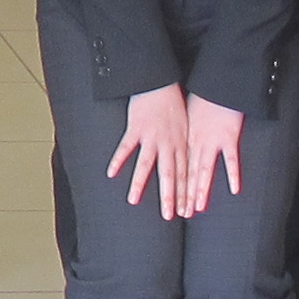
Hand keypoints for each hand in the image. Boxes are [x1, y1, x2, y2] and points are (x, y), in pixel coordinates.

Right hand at [107, 85, 188, 210]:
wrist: (160, 82)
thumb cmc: (173, 102)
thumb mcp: (186, 125)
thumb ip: (184, 145)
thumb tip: (188, 162)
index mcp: (181, 144)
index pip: (184, 174)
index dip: (185, 194)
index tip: (186, 212)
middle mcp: (167, 143)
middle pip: (169, 174)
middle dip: (169, 196)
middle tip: (169, 216)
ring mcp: (151, 137)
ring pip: (145, 164)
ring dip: (139, 184)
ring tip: (132, 200)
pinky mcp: (136, 128)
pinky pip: (126, 147)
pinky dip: (118, 159)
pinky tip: (110, 173)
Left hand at [181, 97, 247, 215]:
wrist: (214, 83)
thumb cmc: (200, 96)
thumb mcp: (184, 115)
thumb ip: (183, 133)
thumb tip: (175, 144)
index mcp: (183, 139)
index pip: (177, 169)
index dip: (173, 188)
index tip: (170, 205)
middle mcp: (194, 143)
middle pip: (186, 173)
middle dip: (181, 195)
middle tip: (177, 214)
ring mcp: (210, 141)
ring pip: (203, 170)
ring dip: (199, 189)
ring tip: (196, 208)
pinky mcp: (227, 136)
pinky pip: (231, 158)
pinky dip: (233, 173)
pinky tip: (235, 190)